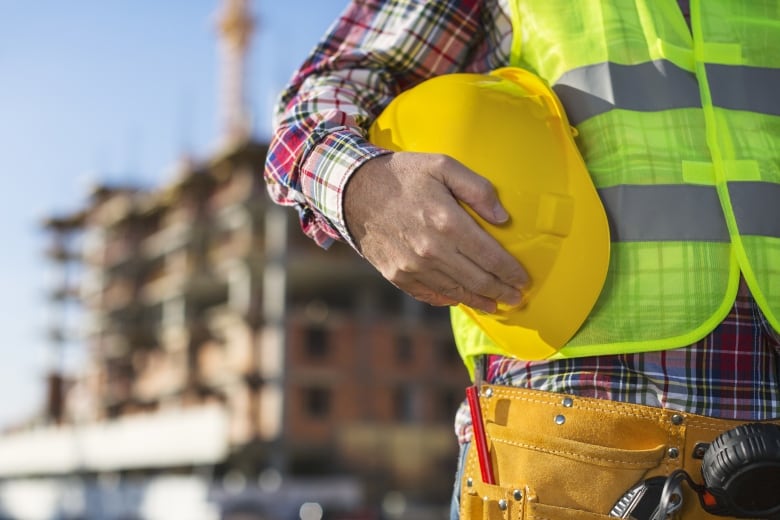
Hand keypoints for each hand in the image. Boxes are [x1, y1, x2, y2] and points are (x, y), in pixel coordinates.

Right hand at [344, 152, 527, 312]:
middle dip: (501, 292)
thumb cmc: (402, 174)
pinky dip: (449, 299)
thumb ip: (478, 189)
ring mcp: (413, 267)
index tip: (523, 280)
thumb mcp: (442, 165)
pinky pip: (430, 295)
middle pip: (478, 281)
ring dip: (480, 301)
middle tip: (515, 298)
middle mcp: (432, 250)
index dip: (511, 272)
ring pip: (456, 293)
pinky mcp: (397, 275)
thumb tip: (503, 219)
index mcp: (447, 222)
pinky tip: (461, 299)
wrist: (353, 190)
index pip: (491, 257)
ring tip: (495, 304)